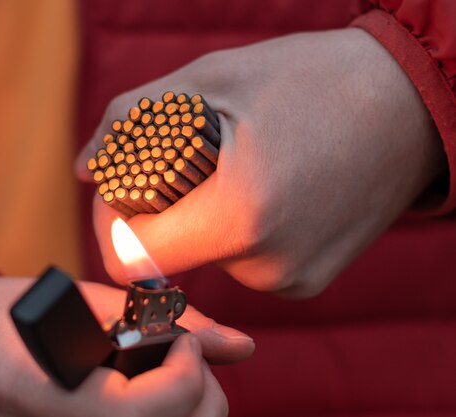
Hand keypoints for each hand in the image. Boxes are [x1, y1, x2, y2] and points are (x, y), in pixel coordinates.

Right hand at [0, 277, 253, 416]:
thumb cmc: (6, 316)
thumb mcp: (80, 300)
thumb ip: (161, 319)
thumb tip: (242, 346)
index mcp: (34, 391)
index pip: (137, 414)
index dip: (183, 376)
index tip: (183, 342)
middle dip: (201, 401)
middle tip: (189, 362)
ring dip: (189, 415)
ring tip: (173, 381)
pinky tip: (157, 401)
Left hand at [77, 28, 445, 296]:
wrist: (408, 105)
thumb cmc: (310, 80)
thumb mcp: (208, 81)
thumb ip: (129, 123)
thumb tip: (85, 169)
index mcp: (238, 215)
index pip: (131, 254)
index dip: (111, 222)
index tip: (120, 189)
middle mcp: (266, 264)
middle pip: (169, 257)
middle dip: (158, 214)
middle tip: (181, 161)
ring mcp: (291, 280)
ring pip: (207, 259)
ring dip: (201, 218)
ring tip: (235, 166)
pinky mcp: (308, 281)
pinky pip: (244, 263)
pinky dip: (236, 230)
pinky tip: (263, 188)